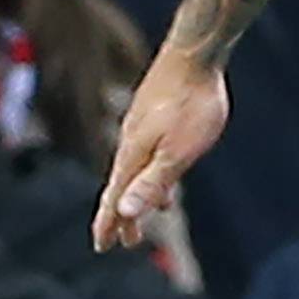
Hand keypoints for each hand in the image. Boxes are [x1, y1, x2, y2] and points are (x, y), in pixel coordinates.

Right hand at [99, 46, 229, 250]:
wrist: (196, 52)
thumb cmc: (191, 103)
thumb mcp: (178, 152)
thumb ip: (152, 183)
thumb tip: (125, 214)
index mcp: (133, 155)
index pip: (115, 198)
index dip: (109, 223)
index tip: (103, 246)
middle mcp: (131, 141)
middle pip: (122, 185)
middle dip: (123, 215)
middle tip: (126, 241)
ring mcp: (142, 125)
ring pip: (136, 167)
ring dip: (140, 192)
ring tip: (152, 213)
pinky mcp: (155, 112)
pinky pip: (148, 151)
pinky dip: (152, 170)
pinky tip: (167, 167)